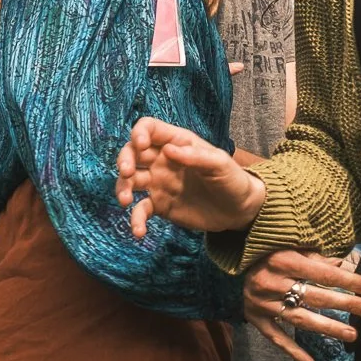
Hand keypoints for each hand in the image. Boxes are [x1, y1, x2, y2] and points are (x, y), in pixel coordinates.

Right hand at [115, 118, 266, 237]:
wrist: (238, 210)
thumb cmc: (232, 179)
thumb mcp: (219, 164)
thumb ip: (196, 156)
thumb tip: (168, 149)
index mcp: (177, 143)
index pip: (149, 128)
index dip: (139, 132)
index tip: (140, 145)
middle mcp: (162, 160)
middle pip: (132, 153)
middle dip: (124, 160)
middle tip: (128, 173)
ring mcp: (158, 183)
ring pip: (130, 180)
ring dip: (122, 188)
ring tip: (126, 201)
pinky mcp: (159, 205)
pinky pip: (141, 210)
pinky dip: (136, 219)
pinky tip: (139, 231)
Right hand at [241, 249, 360, 360]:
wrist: (238, 259)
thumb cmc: (274, 251)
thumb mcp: (295, 248)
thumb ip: (320, 258)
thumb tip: (348, 265)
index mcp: (285, 260)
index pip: (324, 274)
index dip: (349, 281)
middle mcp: (272, 282)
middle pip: (315, 297)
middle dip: (346, 304)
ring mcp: (262, 303)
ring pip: (300, 319)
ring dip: (328, 328)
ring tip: (352, 334)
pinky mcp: (255, 318)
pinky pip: (276, 338)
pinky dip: (294, 352)